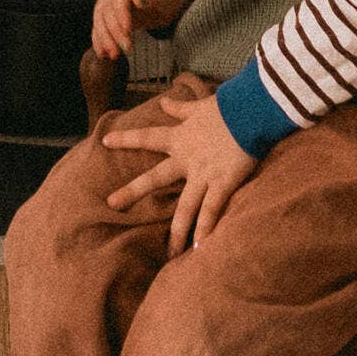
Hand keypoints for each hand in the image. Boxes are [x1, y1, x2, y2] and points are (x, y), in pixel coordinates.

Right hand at [92, 0, 190, 63]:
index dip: (121, 11)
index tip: (128, 30)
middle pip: (108, 5)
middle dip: (114, 30)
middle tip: (126, 48)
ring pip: (100, 16)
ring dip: (105, 37)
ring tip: (114, 55)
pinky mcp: (108, 8)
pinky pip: (100, 23)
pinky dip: (100, 38)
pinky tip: (102, 52)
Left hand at [104, 87, 258, 253]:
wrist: (251, 111)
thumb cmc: (227, 107)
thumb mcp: (199, 107)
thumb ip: (180, 108)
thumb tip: (163, 101)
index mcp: (180, 139)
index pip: (147, 137)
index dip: (126, 139)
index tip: (105, 142)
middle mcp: (186, 160)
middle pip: (155, 178)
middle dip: (133, 191)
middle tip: (111, 205)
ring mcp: (203, 174)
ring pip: (185, 207)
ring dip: (177, 231)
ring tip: (169, 254)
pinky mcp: (223, 182)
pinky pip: (212, 210)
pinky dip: (206, 230)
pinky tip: (200, 250)